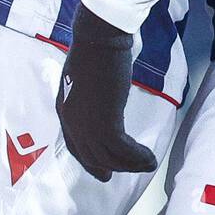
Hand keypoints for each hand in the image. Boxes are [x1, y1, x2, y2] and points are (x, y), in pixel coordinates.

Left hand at [55, 2, 157, 182]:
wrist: (98, 38)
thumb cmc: (93, 47)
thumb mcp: (83, 75)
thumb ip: (88, 92)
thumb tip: (101, 98)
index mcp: (64, 108)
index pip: (74, 143)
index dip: (88, 159)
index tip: (101, 169)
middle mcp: (72, 121)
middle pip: (90, 155)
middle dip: (106, 167)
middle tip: (119, 175)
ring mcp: (87, 124)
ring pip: (108, 157)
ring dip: (129, 164)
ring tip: (147, 164)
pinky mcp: (106, 122)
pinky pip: (123, 150)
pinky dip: (137, 157)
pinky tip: (149, 157)